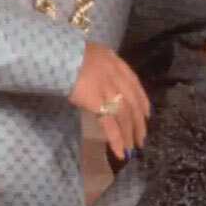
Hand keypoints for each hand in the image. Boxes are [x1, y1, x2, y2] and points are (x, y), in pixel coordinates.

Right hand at [68, 44, 151, 160]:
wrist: (60, 55)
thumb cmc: (68, 54)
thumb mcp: (91, 54)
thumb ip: (100, 66)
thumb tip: (99, 79)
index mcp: (115, 63)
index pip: (135, 84)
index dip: (142, 101)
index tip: (146, 115)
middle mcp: (116, 77)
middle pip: (133, 104)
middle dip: (138, 123)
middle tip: (141, 139)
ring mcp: (108, 91)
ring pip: (124, 116)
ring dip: (129, 135)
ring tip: (131, 149)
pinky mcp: (98, 103)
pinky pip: (110, 125)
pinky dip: (116, 139)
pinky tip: (120, 152)